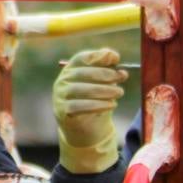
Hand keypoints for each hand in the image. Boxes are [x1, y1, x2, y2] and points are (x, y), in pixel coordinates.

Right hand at [54, 47, 126, 174]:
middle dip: (105, 74)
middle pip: (82, 73)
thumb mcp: (102, 83)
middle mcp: (62, 80)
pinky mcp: (63, 111)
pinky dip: (98, 105)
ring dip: (104, 90)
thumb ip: (107, 68)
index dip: (98, 56)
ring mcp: (60, 95)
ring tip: (119, 92)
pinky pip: (79, 106)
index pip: (81, 58)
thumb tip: (113, 56)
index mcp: (71, 69)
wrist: (84, 126)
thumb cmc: (94, 99)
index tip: (116, 59)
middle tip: (122, 77)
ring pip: (81, 89)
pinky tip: (111, 105)